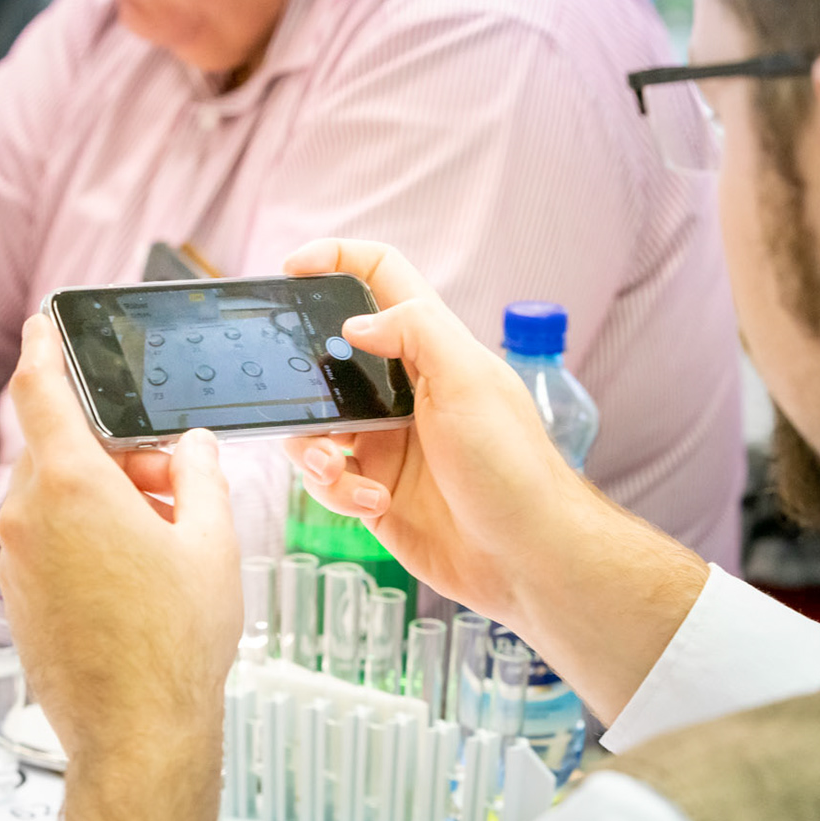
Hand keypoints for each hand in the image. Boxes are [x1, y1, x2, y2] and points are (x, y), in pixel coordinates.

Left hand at [1, 316, 238, 820]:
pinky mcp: (20, 598)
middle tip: (172, 474)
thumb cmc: (174, 648)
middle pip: (63, 448)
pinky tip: (142, 572)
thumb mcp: (212, 543)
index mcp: (71, 485)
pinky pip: (52, 541)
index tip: (45, 322)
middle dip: (116, 448)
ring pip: (58, 497)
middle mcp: (29, 516)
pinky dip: (91, 536)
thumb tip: (194, 449)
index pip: (39, 387)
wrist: (136, 735)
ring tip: (168, 535)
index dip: (42, 345)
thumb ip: (202, 477)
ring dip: (108, 497)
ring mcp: (18, 560)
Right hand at [280, 239, 592, 632]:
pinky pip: (328, 481)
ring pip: (316, 425)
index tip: (291, 268)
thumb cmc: (512, 468)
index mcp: (432, 350)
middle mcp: (405, 391)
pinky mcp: (374, 493)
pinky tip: (373, 503)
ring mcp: (387, 443)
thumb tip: (354, 324)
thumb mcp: (469, 382)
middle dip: (303, 376)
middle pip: (330, 357)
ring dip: (313, 446)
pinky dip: (337, 491)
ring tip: (336, 467)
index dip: (336, 260)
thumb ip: (415, 332)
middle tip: (292, 394)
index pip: (381, 279)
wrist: (527, 559)